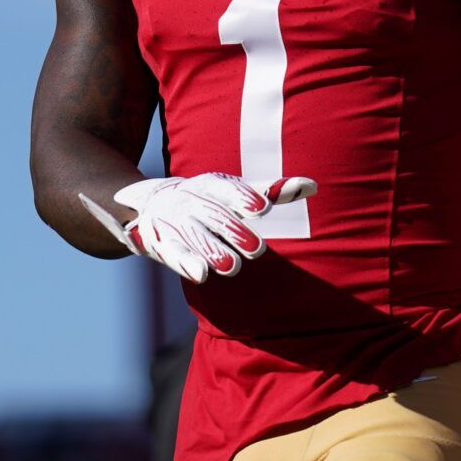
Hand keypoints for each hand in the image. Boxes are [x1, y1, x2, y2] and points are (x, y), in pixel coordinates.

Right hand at [77, 173, 316, 282]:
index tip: (261, 207)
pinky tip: (201, 275)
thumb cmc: (206, 200)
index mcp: (209, 184)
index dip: (242, 196)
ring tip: (231, 267)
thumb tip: (314, 186)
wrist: (146, 206)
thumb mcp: (235, 192)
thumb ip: (272, 191)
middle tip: (257, 249)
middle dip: (232, 231)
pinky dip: (187, 263)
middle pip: (212, 215)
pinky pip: (175, 254)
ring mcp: (174, 222)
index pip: (225, 187)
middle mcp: (190, 200)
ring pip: (194, 237)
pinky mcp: (161, 244)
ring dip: (212, 251)